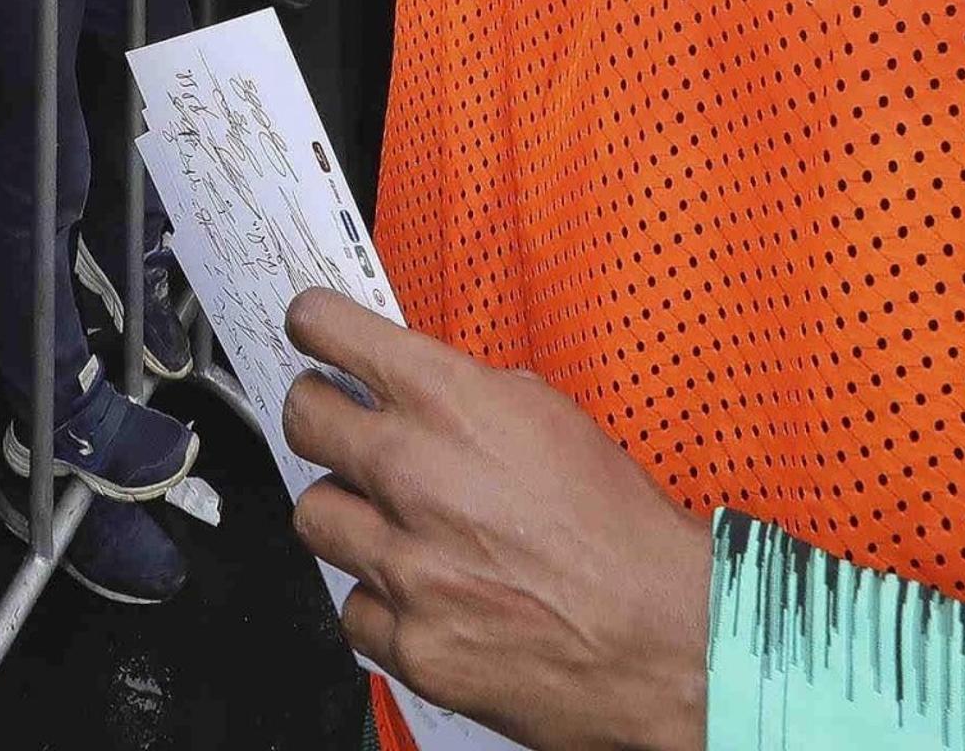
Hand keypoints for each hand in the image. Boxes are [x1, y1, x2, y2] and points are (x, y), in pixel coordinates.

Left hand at [280, 291, 710, 750]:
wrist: (663, 637)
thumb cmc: (624, 533)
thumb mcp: (555, 419)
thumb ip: (474, 396)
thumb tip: (427, 389)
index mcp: (450, 402)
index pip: (330, 331)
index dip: (314, 325)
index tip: (311, 329)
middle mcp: (411, 473)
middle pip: (301, 420)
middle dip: (316, 415)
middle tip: (336, 425)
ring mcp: (401, 562)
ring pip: (314, 516)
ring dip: (348, 516)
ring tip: (393, 525)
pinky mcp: (407, 639)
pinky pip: (354, 607)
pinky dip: (382, 603)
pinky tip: (423, 595)